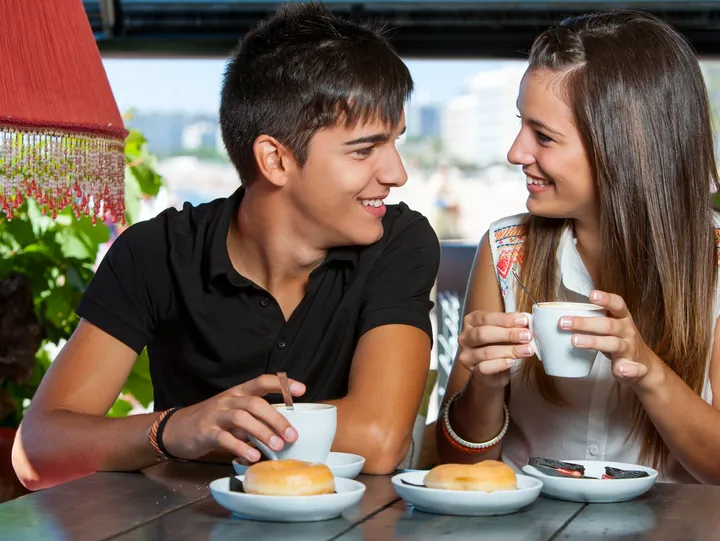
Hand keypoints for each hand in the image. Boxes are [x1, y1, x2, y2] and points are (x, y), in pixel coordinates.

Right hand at [161, 375, 305, 461]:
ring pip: (242, 418)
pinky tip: (252, 456)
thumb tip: (283, 430)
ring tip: (277, 446)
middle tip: (293, 435)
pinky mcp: (205, 432)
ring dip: (262, 432)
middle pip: (255, 403)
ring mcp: (215, 415)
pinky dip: (240, 447)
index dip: (282, 384)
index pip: (262, 381)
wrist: (176, 429)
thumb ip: (254, 418)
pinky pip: (224, 438)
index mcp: (238, 393)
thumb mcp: (234, 413)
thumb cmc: (212, 421)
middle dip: (277, 419)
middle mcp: (228, 400)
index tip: (302, 390)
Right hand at [457, 310, 534, 387]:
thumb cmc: (499, 345)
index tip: (523, 321)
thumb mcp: (504, 332)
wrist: (494, 371)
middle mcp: (465, 337)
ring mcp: (467, 355)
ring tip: (527, 350)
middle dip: (508, 334)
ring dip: (510, 350)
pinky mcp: (473, 371)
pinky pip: (485, 368)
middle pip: (483, 333)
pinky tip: (511, 362)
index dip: (505, 319)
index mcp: (471, 322)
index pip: (486, 318)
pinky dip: (499, 364)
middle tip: (527, 336)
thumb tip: (526, 321)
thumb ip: (512, 326)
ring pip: (487, 352)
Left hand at [561, 290, 662, 388]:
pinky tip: (621, 369)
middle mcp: (627, 331)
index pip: (617, 304)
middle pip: (607, 325)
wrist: (644, 364)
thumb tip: (564, 316)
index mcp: (623, 318)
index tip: (592, 295)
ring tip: (575, 341)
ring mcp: (629, 349)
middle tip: (563, 322)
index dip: (606, 299)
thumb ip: (594, 319)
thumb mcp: (612, 326)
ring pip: (613, 344)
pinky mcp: (632, 368)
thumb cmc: (619, 340)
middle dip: (584, 323)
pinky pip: (632, 369)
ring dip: (593, 342)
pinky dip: (628, 370)